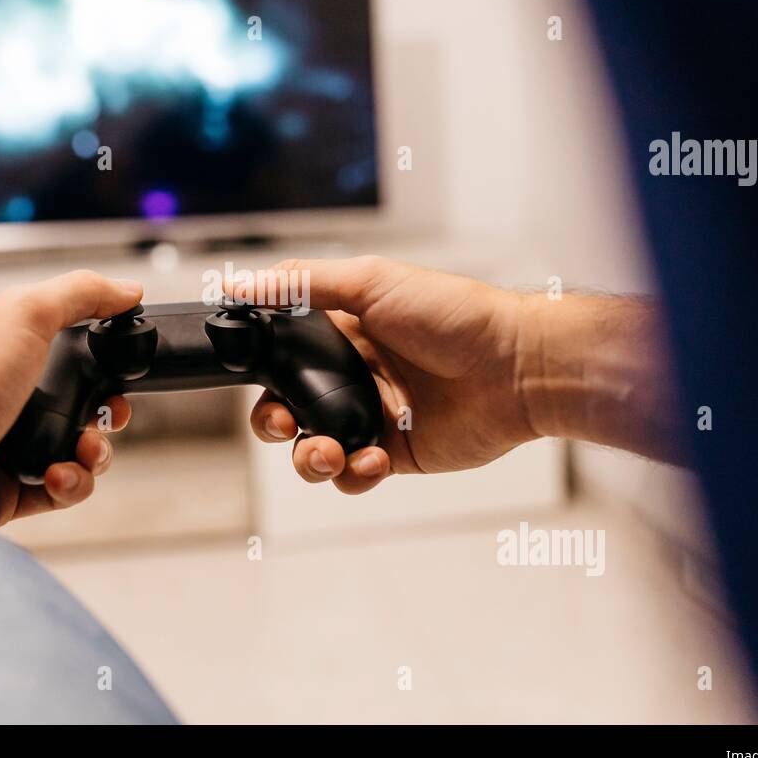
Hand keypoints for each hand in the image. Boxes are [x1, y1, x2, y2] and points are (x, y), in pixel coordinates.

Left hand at [0, 270, 142, 527]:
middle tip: (107, 419)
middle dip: (109, 419)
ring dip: (95, 456)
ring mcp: (10, 450)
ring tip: (81, 452)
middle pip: (85, 412)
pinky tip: (54, 476)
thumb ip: (82, 294)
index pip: (74, 362)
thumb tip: (128, 289)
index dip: (106, 370)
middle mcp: (11, 403)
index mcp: (14, 358)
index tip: (119, 377)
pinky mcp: (8, 493)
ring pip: (80, 457)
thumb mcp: (28, 313)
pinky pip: (60, 493)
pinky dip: (69, 486)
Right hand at [234, 256, 538, 494]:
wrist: (517, 368)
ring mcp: (371, 415)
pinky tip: (373, 459)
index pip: (280, 354)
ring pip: (313, 449)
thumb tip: (239, 284)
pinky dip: (354, 474)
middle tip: (286, 423)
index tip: (253, 381)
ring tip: (330, 453)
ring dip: (309, 458)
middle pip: (285, 408)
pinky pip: (354, 475)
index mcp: (340, 330)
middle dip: (274, 423)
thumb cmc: (455, 315)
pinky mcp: (394, 452)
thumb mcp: (372, 281)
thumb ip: (301, 284)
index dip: (260, 373)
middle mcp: (351, 373)